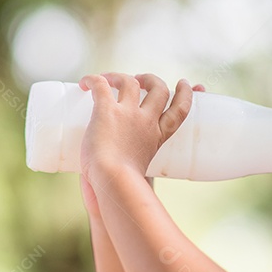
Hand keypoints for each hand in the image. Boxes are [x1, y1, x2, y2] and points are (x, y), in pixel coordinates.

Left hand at [78, 73, 203, 191]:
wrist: (113, 183)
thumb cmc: (123, 189)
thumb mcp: (141, 180)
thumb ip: (137, 181)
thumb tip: (123, 194)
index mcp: (158, 137)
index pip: (181, 110)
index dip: (187, 94)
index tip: (187, 84)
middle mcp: (146, 122)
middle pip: (159, 90)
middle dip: (153, 80)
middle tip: (141, 80)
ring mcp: (127, 114)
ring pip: (131, 82)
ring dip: (122, 76)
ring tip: (111, 79)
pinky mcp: (106, 111)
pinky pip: (101, 85)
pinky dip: (92, 79)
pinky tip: (84, 82)